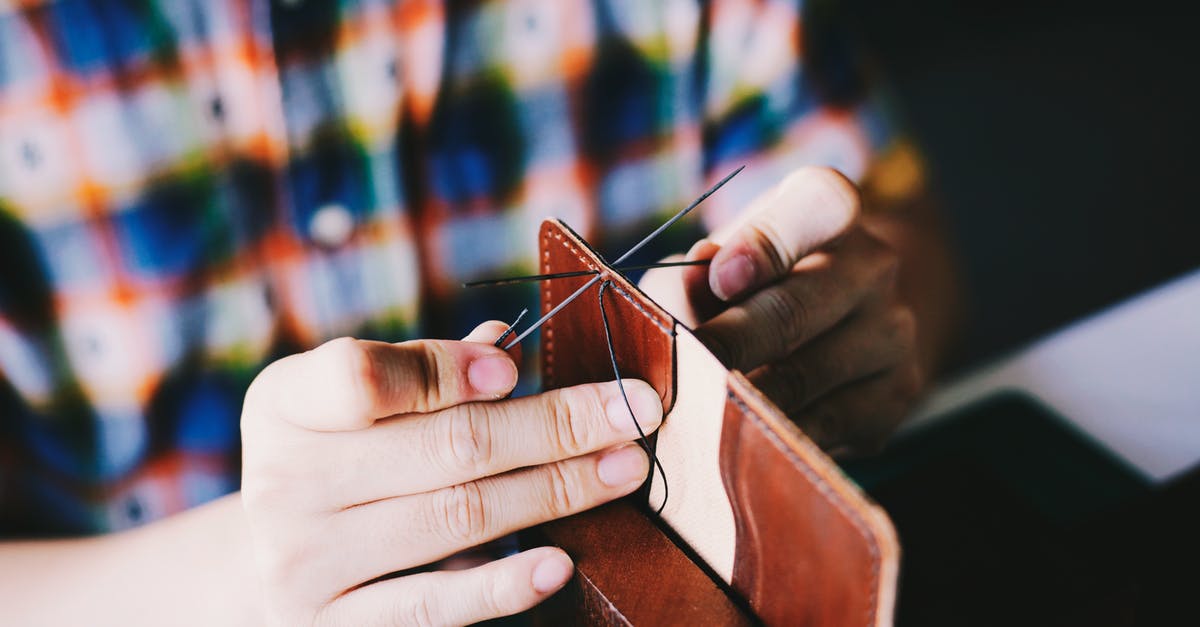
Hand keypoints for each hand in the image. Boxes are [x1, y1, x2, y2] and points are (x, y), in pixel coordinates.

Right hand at [240, 322, 662, 624]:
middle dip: (552, 426)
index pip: (361, 376)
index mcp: (286, 406)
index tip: (518, 369)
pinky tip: (561, 561)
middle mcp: (283, 483)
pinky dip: (503, 584)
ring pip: (456, 517)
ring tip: (624, 469)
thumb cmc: (338, 464)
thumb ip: (428, 373)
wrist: (271, 567)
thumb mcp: (359, 408)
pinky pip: (433, 607)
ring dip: (557, 490)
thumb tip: (508, 346)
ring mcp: (304, 563)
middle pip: (442, 446)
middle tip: (634, 412)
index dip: (446, 370)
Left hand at [642, 167, 922, 452]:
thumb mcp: (717, 260)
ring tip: (698, 411)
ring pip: (806, 377)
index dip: (765, 243)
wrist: (836, 325)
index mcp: (830, 211)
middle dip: (731, 345)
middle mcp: (874, 265)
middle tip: (686, 370)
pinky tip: (739, 439)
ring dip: (744, 399)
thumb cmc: (752, 283)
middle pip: (795, 309)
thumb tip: (681, 303)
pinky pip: (826, 426)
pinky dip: (774, 437)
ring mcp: (892, 332)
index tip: (720, 278)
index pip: (818, 205)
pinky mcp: (896, 394)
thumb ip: (691, 276)